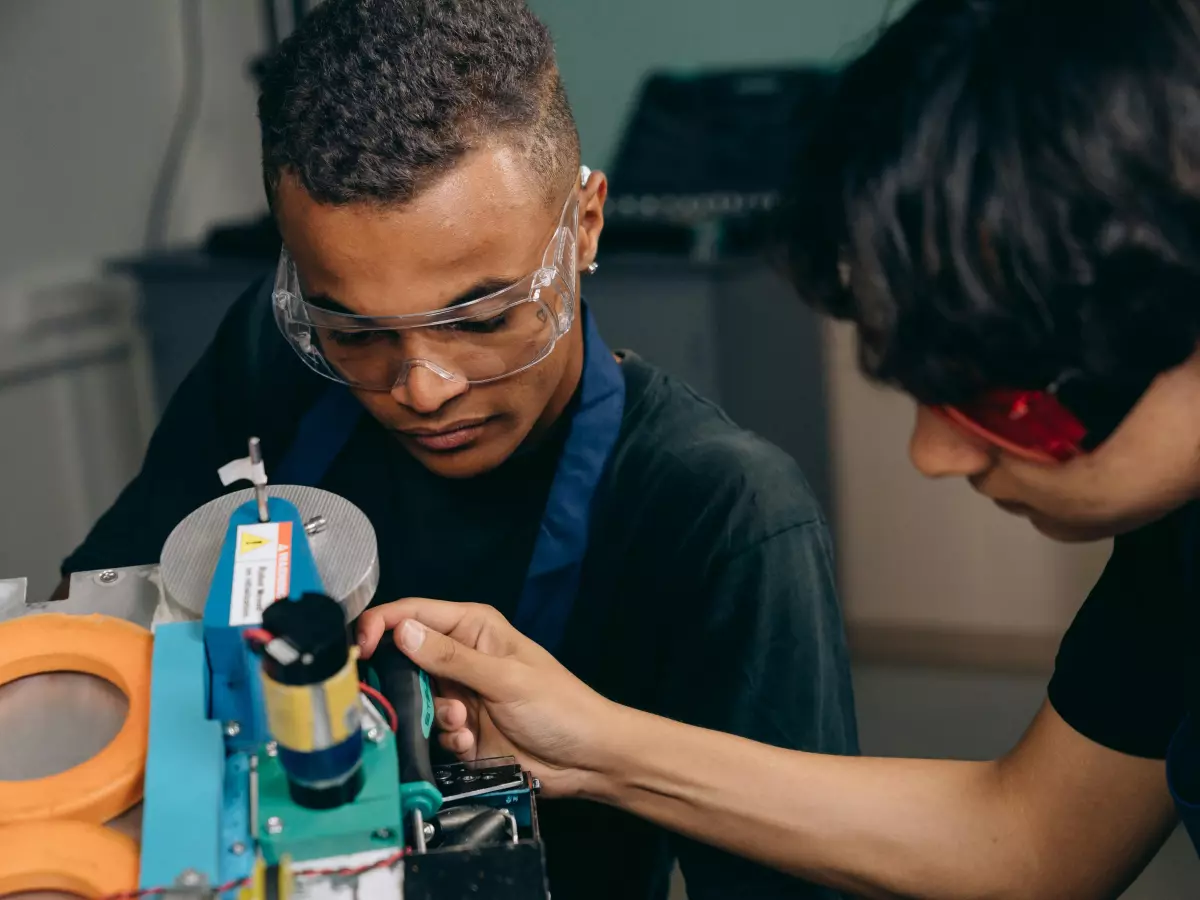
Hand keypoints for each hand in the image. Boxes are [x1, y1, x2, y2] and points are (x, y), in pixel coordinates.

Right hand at [357, 599, 622, 797]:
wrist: (586, 758)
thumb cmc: (559, 706)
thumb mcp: (505, 677)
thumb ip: (451, 657)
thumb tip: (402, 632)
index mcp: (472, 626)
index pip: (412, 614)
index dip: (380, 626)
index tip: (360, 649)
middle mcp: (460, 655)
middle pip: (404, 660)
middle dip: (406, 684)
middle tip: (418, 700)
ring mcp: (458, 693)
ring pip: (414, 700)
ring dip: (433, 716)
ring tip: (463, 724)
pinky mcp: (459, 728)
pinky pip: (430, 731)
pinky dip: (446, 739)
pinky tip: (472, 742)